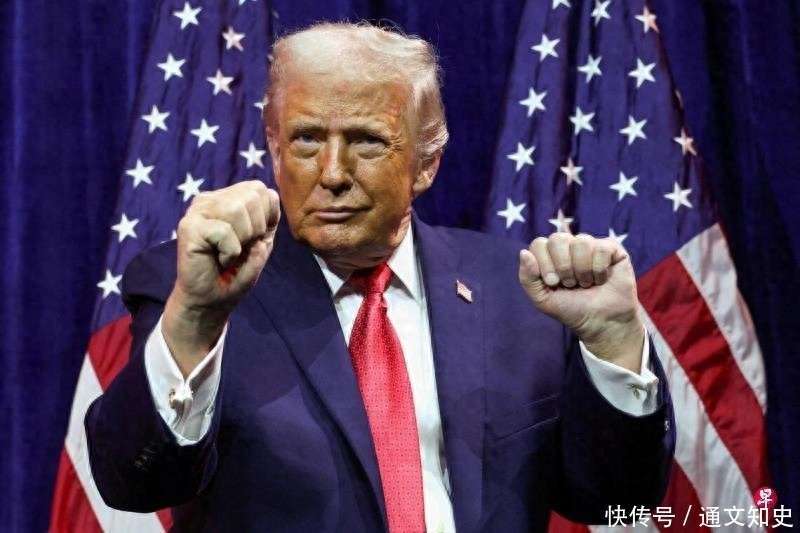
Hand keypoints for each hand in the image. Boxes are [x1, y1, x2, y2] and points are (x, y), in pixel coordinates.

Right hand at [164, 180, 280, 375]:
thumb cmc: (235, 274)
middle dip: (255, 229)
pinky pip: (224, 231)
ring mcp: (198, 211)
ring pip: (237, 209)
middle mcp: (212, 199)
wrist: (211, 302)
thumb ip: (269, 219)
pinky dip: (229, 252)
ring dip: (241, 240)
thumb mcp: (262, 244)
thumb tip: (268, 196)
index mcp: (230, 199)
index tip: (253, 240)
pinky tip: (218, 260)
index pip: (262, 190)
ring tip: (228, 253)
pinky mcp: (188, 226)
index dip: (268, 218)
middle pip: (252, 196)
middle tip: (240, 249)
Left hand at [518, 233, 644, 371]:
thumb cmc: (571, 309)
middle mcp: (569, 245)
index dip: (544, 264)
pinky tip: (601, 279)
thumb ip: (527, 278)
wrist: (601, 323)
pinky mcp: (611, 248)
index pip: (538, 244)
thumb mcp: (542, 299)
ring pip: (581, 242)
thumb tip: (523, 252)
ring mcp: (590, 245)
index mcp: (549, 254)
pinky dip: (599, 269)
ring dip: (582, 270)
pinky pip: (601, 248)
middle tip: (570, 284)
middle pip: (557, 239)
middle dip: (563, 266)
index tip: (553, 283)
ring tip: (586, 283)